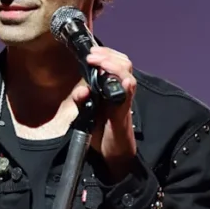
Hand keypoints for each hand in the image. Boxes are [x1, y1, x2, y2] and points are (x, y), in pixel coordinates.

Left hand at [70, 46, 137, 180]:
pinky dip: (127, 87)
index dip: (105, 53)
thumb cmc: (102, 134)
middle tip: (93, 56)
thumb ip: (83, 102)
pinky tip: (124, 81)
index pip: (114, 63)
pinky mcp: (124, 115)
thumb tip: (81, 89)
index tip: (91, 51)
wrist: (112, 156)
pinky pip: (128, 98)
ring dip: (115, 67)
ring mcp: (124, 102)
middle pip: (124, 64)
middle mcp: (120, 92)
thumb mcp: (87, 115)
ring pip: (128, 76)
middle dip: (109, 56)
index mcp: (111, 89)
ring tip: (101, 63)